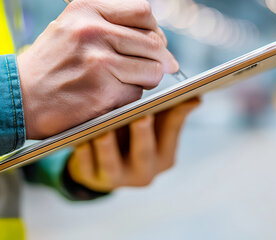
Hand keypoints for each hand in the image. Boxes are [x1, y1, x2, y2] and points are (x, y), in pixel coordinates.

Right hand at [17, 0, 178, 138]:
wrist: (16, 97)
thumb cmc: (49, 64)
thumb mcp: (71, 27)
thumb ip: (110, 24)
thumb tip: (160, 39)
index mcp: (87, 10)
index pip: (143, 12)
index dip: (153, 29)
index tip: (153, 42)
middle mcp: (94, 32)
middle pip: (153, 42)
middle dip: (157, 59)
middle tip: (150, 68)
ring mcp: (100, 63)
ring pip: (152, 70)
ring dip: (145, 80)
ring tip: (124, 82)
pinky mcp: (103, 92)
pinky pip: (137, 94)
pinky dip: (128, 98)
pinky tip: (108, 96)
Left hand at [67, 98, 199, 192]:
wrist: (102, 164)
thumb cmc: (132, 138)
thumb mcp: (155, 128)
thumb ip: (170, 112)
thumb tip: (196, 96)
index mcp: (164, 155)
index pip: (171, 132)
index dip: (173, 116)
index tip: (174, 97)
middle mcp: (144, 170)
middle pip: (144, 151)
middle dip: (142, 134)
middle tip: (142, 115)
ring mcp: (117, 178)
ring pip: (112, 163)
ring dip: (108, 146)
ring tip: (102, 129)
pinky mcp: (91, 179)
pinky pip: (86, 168)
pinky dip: (83, 155)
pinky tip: (80, 141)